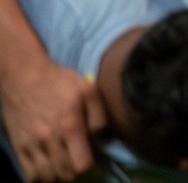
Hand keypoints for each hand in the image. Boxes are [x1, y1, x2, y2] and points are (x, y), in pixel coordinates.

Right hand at [0, 58, 106, 181]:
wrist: (23, 77)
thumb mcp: (88, 90)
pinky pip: (29, 174)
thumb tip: (105, 138)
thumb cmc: (59, 82)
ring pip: (47, 177)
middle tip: (79, 159)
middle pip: (65, 174)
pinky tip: (48, 165)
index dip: (91, 166)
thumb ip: (100, 115)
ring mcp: (31, 146)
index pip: (81, 165)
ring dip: (59, 174)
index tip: (94, 159)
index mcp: (69, 126)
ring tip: (65, 163)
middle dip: (76, 170)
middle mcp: (49, 140)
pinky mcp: (18, 147)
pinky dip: (40, 175)